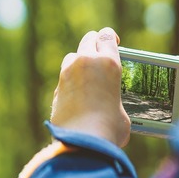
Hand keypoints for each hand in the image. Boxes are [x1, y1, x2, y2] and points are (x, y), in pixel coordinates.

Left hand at [51, 28, 130, 146]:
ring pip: (73, 56)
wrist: (82, 142)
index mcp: (108, 63)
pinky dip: (71, 82)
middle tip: (98, 52)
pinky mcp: (56, 88)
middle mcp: (86, 62)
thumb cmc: (109, 128)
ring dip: (80, 62)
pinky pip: (64, 78)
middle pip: (88, 39)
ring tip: (88, 76)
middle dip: (93, 43)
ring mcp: (68, 74)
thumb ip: (115, 101)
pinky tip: (77, 96)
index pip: (106, 35)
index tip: (112, 40)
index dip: (109, 36)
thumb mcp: (122, 112)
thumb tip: (111, 111)